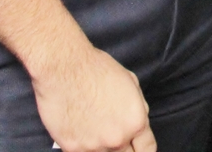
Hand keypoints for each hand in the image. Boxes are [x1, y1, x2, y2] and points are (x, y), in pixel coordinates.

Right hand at [31, 43, 153, 151]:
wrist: (64, 69)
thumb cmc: (97, 69)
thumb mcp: (131, 83)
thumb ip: (138, 108)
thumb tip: (139, 121)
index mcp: (135, 122)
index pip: (147, 149)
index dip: (144, 149)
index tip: (138, 148)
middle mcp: (116, 138)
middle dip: (125, 149)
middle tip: (116, 137)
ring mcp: (93, 146)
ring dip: (103, 149)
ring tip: (97, 133)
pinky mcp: (70, 147)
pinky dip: (84, 148)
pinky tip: (83, 136)